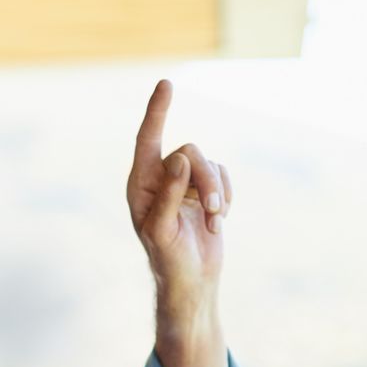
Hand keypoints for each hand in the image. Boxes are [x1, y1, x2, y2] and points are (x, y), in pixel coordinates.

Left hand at [124, 79, 229, 330]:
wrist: (192, 282)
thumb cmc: (169, 260)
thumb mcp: (162, 230)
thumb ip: (168, 194)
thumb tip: (178, 159)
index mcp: (140, 185)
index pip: (147, 140)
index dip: (157, 111)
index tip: (167, 85)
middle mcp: (160, 179)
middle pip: (190, 152)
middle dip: (206, 179)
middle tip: (212, 210)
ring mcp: (184, 184)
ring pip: (209, 164)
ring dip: (217, 192)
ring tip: (215, 221)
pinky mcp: (206, 192)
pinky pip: (224, 175)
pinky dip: (226, 197)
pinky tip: (218, 219)